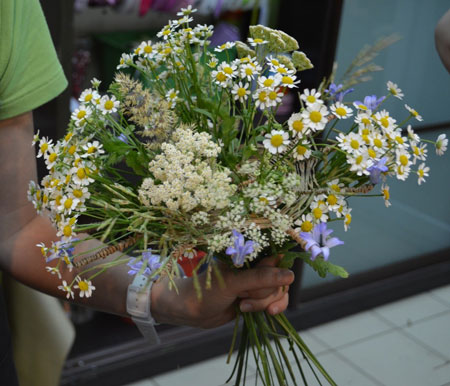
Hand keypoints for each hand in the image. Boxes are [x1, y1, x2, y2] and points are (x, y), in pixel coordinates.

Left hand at [150, 257, 294, 328]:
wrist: (191, 311)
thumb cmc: (206, 290)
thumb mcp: (233, 282)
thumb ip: (261, 278)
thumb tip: (290, 276)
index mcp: (248, 254)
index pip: (277, 256)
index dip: (277, 271)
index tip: (266, 282)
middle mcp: (256, 266)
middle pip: (280, 277)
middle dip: (264, 292)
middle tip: (241, 295)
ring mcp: (258, 282)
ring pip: (279, 291)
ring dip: (264, 302)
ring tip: (242, 305)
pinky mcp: (258, 298)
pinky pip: (277, 301)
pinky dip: (273, 308)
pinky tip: (263, 313)